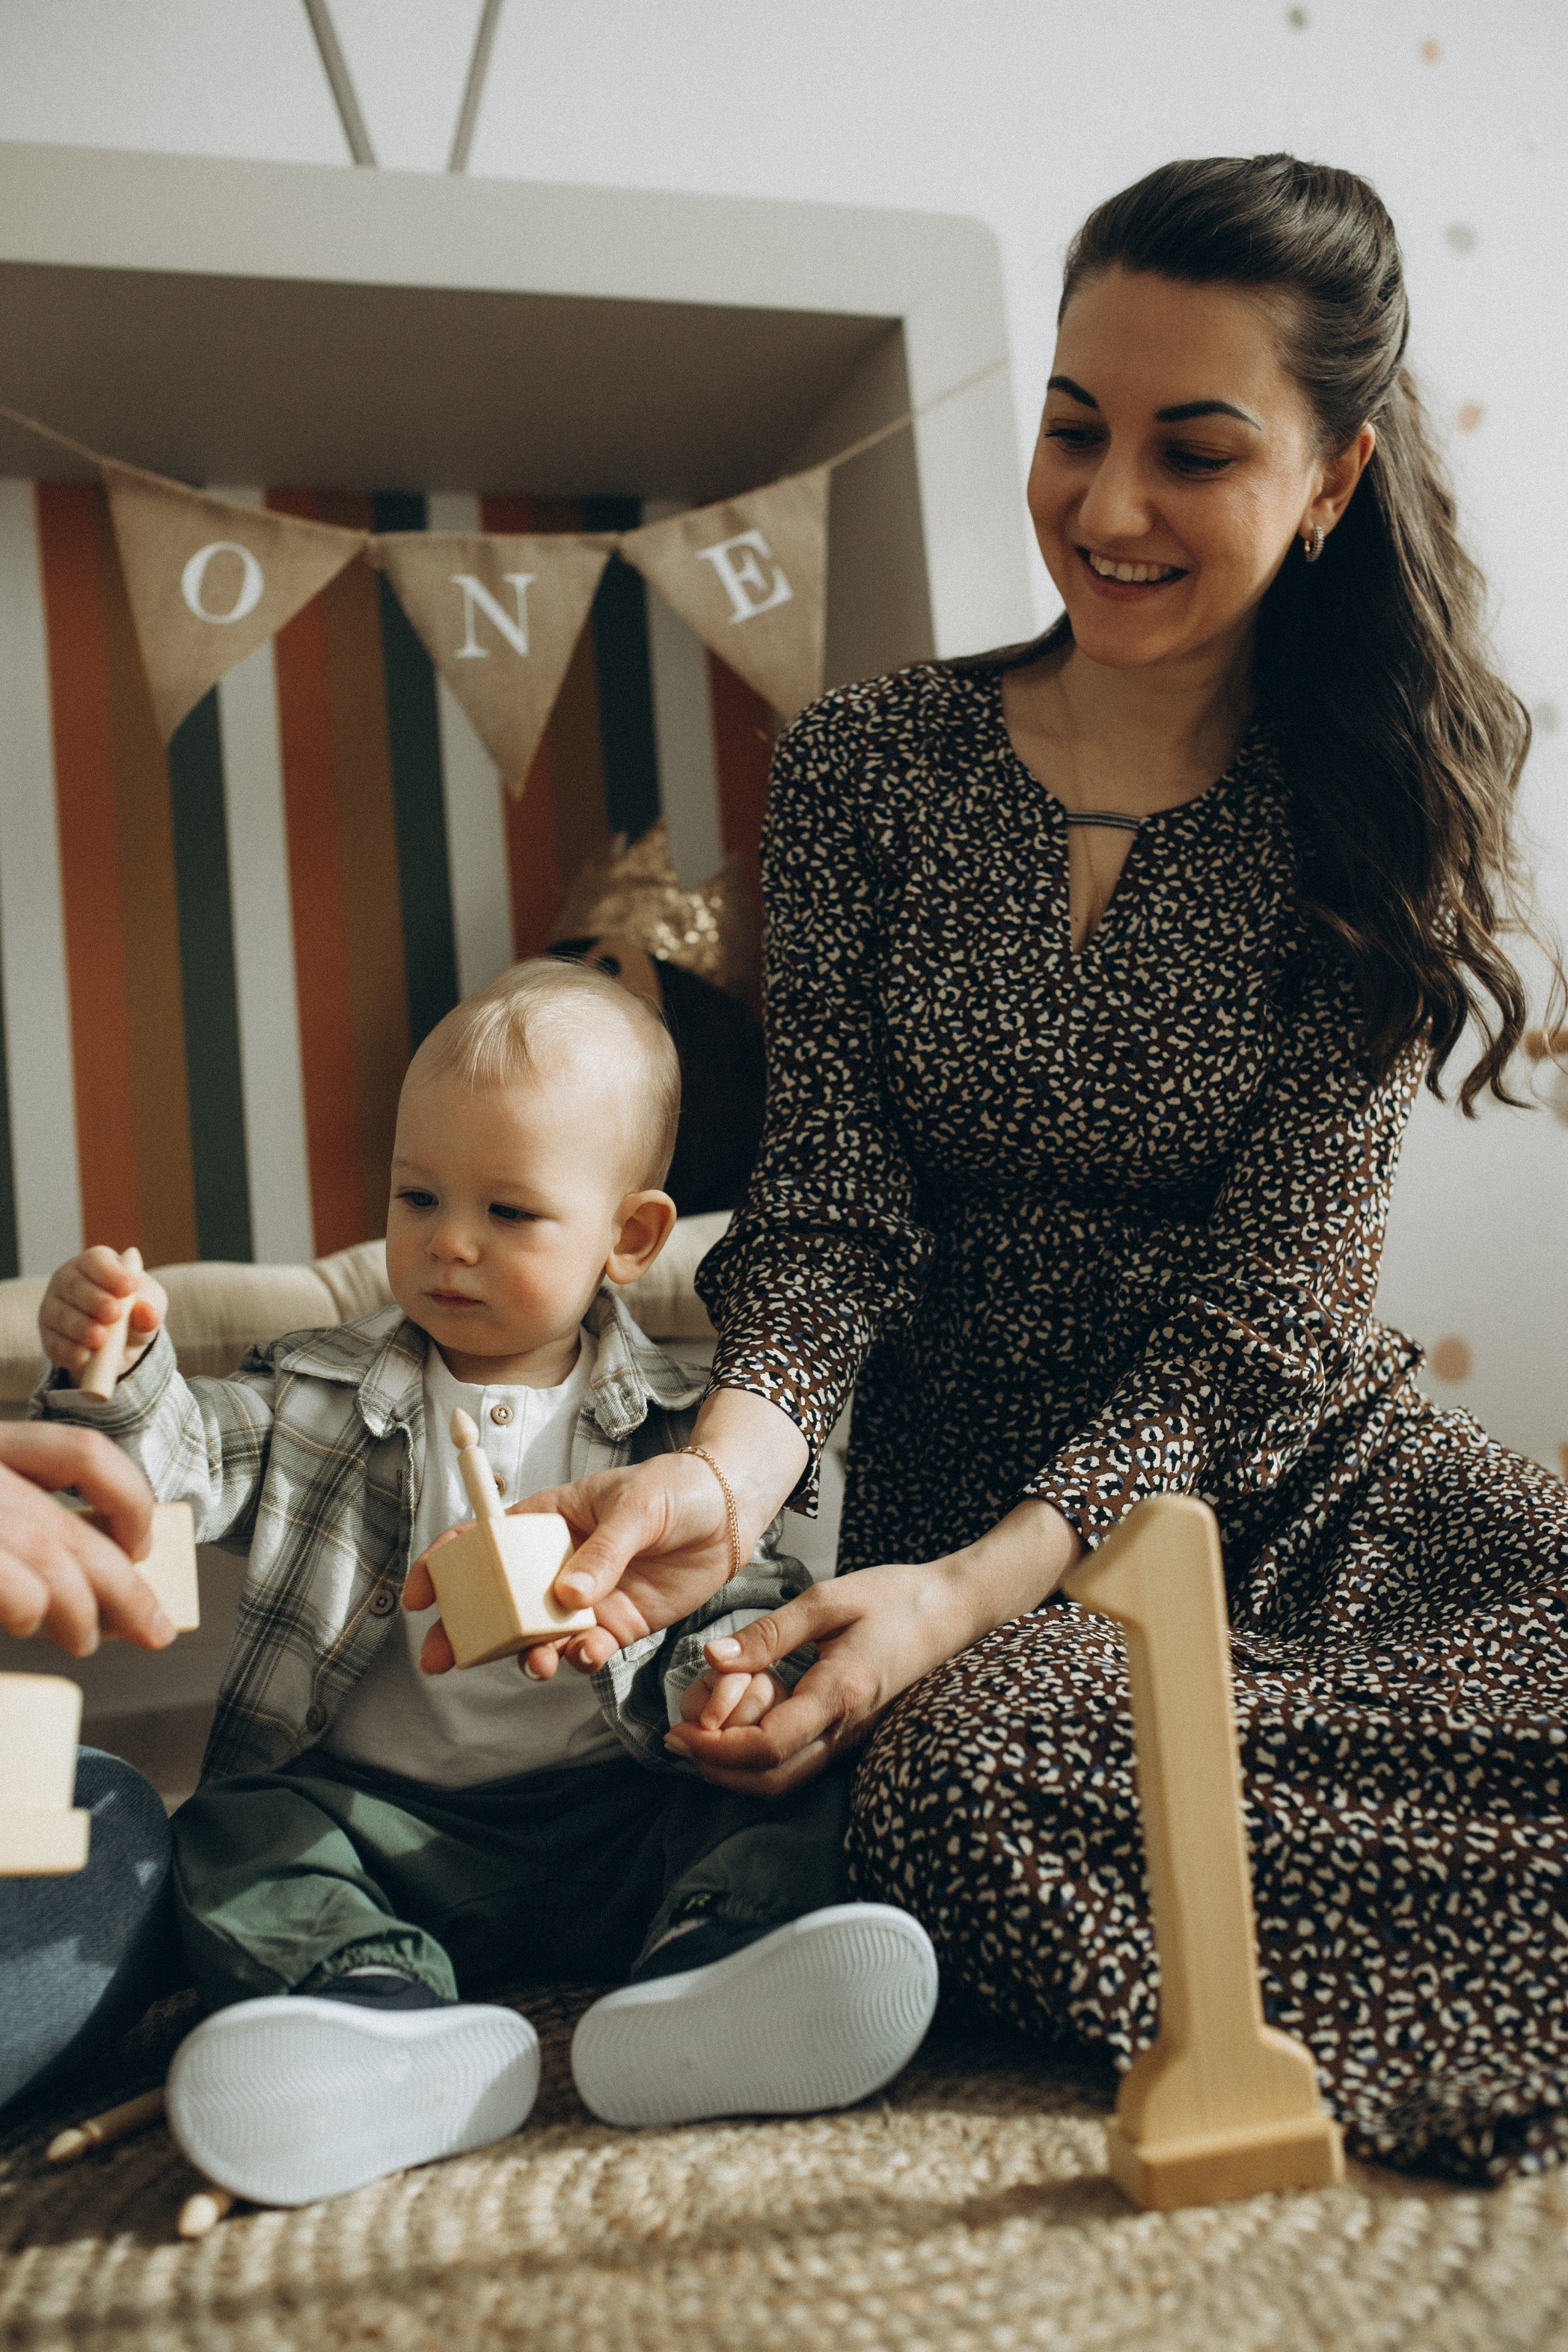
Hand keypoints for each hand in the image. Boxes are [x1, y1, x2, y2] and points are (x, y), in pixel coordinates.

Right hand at [0, 1423, 172, 1653]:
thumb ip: (29, 1522)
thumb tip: (103, 1580)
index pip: (84, 1452)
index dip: (130, 1501)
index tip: (141, 1548)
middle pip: (75, 1528)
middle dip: (128, 1589)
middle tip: (154, 1629)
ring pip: (55, 1560)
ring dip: (84, 1613)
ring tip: (84, 1640)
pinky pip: (21, 1592)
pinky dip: (32, 1614)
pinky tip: (26, 1624)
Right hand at [40, 1248, 166, 1379]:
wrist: (121, 1343)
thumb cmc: (135, 1311)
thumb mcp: (150, 1305)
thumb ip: (150, 1307)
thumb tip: (148, 1313)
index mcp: (94, 1263)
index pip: (96, 1261)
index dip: (110, 1274)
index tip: (128, 1289)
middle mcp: (67, 1281)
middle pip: (74, 1287)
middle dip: (94, 1301)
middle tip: (114, 1314)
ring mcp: (53, 1308)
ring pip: (61, 1316)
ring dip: (81, 1327)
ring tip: (100, 1338)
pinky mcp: (48, 1336)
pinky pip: (54, 1343)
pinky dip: (69, 1351)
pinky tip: (83, 1357)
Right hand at [400, 1450, 736, 1677]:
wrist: (731, 1513)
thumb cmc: (677, 1489)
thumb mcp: (637, 1506)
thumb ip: (603, 1551)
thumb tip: (567, 1597)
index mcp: (547, 1521)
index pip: (483, 1541)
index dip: (444, 1566)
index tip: (419, 1595)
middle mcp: (557, 1564)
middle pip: (499, 1602)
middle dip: (467, 1633)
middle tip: (444, 1659)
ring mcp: (585, 1599)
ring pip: (539, 1636)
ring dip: (528, 1655)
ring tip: (538, 1663)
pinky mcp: (618, 1625)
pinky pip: (587, 1650)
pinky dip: (581, 1659)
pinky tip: (587, 1655)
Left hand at [663, 1498, 1083, 1794]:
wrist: (953, 1610)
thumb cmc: (896, 1597)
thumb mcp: (827, 1599)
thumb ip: (769, 1633)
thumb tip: (714, 1659)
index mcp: (839, 1693)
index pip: (768, 1746)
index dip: (716, 1749)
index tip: (678, 1731)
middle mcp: (846, 1728)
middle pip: (772, 1780)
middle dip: (716, 1770)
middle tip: (677, 1740)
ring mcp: (851, 1736)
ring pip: (786, 1780)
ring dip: (736, 1770)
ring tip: (701, 1736)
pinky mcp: (852, 1732)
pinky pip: (801, 1763)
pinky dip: (761, 1759)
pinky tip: (741, 1725)